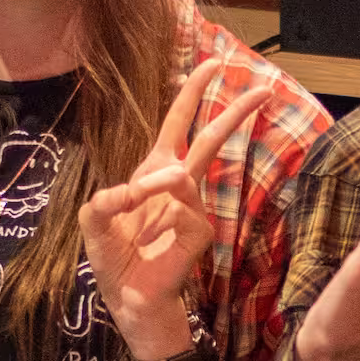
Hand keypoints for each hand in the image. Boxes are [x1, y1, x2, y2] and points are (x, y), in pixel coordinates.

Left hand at [80, 61, 272, 357]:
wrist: (127, 297)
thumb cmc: (113, 255)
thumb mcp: (94, 218)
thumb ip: (108, 195)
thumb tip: (153, 184)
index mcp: (154, 171)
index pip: (179, 122)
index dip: (193, 92)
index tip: (215, 63)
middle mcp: (178, 184)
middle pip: (212, 137)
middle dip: (236, 111)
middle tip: (265, 86)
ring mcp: (193, 207)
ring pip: (188, 172)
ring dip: (156, 184)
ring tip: (135, 216)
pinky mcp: (200, 232)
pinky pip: (184, 208)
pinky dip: (160, 213)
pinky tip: (149, 238)